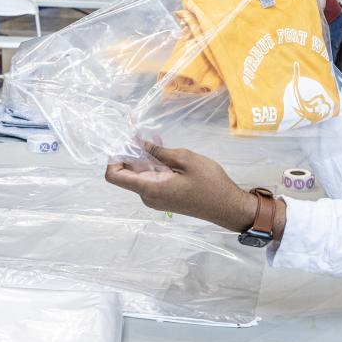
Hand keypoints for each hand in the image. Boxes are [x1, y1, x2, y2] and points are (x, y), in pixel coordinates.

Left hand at [105, 142, 282, 234]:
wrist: (226, 207)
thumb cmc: (209, 183)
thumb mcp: (186, 160)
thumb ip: (160, 152)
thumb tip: (141, 145)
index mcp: (150, 188)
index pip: (114, 176)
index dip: (114, 158)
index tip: (126, 143)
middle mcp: (147, 196)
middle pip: (127, 174)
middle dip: (132, 153)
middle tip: (142, 134)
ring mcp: (156, 199)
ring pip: (141, 175)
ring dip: (145, 158)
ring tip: (156, 140)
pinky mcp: (164, 198)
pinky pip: (151, 180)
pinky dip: (154, 166)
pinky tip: (165, 153)